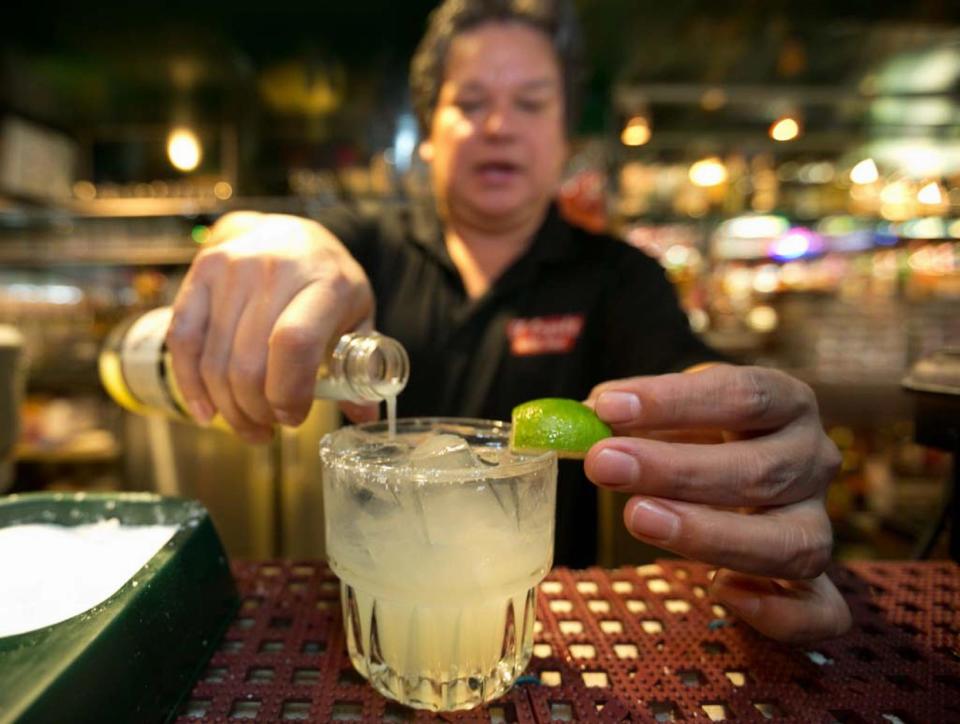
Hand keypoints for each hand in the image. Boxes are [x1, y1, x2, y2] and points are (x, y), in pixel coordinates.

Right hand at [166, 212, 376, 442]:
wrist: (289, 232)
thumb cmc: (326, 282)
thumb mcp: (357, 316)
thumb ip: (360, 365)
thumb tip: (364, 416)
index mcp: (326, 283)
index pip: (294, 343)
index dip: (288, 392)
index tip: (292, 418)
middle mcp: (277, 270)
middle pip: (249, 362)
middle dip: (256, 410)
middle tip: (268, 427)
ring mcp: (234, 268)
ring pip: (215, 360)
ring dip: (228, 406)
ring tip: (246, 423)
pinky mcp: (202, 271)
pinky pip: (184, 339)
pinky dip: (190, 384)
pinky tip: (205, 410)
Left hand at [583, 364, 850, 643]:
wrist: (736, 476)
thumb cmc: (698, 435)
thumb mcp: (669, 411)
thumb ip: (628, 416)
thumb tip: (579, 420)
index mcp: (786, 403)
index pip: (746, 394)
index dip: (676, 401)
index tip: (607, 406)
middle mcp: (812, 461)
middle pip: (761, 470)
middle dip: (676, 470)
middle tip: (605, 464)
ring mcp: (818, 524)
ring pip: (791, 543)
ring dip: (710, 534)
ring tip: (639, 518)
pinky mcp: (816, 586)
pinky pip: (821, 611)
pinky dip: (779, 611)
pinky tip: (721, 592)